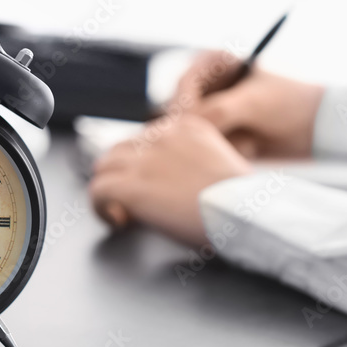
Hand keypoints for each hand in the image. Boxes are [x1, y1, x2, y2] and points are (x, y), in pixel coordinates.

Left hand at [89, 115, 250, 245]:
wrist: (249, 216)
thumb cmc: (245, 201)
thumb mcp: (222, 162)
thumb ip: (192, 159)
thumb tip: (170, 179)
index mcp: (186, 126)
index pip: (145, 137)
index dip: (142, 164)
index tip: (151, 186)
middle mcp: (162, 136)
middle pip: (120, 149)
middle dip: (123, 175)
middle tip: (133, 202)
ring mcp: (144, 160)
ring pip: (104, 166)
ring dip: (109, 188)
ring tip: (123, 211)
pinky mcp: (131, 186)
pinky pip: (97, 190)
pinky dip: (100, 207)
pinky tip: (117, 220)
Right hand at [171, 50, 324, 158]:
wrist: (322, 128)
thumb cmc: (291, 103)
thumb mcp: (252, 103)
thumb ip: (215, 111)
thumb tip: (184, 127)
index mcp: (218, 62)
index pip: (184, 83)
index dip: (184, 105)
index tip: (190, 125)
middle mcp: (213, 85)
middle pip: (184, 109)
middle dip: (202, 126)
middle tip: (218, 139)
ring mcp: (218, 110)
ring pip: (195, 130)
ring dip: (219, 139)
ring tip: (249, 140)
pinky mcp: (225, 132)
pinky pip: (210, 144)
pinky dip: (228, 148)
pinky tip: (252, 146)